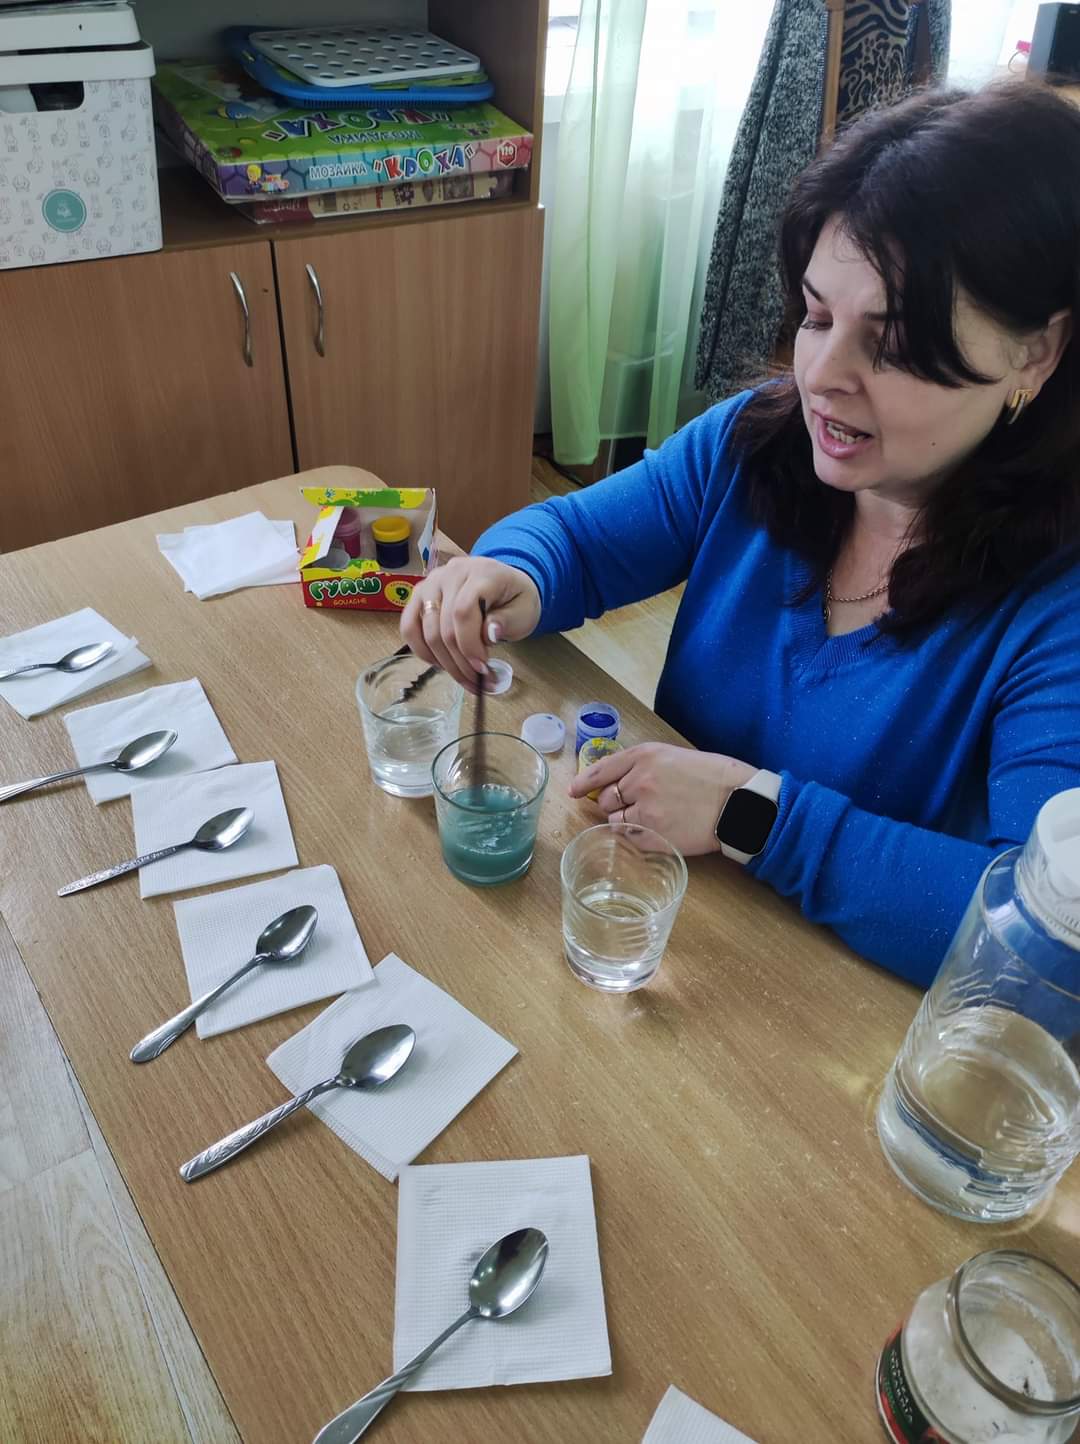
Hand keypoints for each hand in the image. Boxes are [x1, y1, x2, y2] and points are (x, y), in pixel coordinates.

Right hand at [400, 556, 541, 692]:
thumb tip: (488, 635)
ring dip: (443, 662)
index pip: (463, 611)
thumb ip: (507, 621)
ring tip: (463, 677)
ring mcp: (430, 583)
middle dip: (459, 661)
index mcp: (480, 572)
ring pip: (425, 630)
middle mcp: (450, 573)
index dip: (469, 645)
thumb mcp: (524, 611)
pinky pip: (409, 627)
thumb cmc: (515, 599)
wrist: (505, 583)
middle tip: (477, 682)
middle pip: (443, 625)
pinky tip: (441, 664)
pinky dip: (422, 651)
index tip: (482, 669)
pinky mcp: (418, 595)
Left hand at [569, 742, 757, 855]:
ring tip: (654, 818)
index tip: (573, 791)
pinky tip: (658, 830)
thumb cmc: (712, 777)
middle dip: (615, 803)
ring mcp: (645, 811)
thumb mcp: (673, 757)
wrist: (739, 802)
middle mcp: (640, 781)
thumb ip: (642, 766)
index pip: (601, 769)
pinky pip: (630, 840)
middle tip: (640, 804)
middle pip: (605, 799)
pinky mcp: (654, 836)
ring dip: (626, 821)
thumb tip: (614, 783)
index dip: (583, 782)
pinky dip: (637, 837)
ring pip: (615, 821)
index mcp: (645, 756)